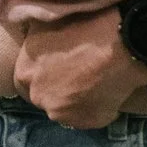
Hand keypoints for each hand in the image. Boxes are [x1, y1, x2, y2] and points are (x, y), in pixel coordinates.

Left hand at [14, 11, 146, 127]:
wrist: (121, 42)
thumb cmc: (82, 25)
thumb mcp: (45, 24)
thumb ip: (34, 40)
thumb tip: (32, 40)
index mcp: (24, 73)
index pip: (26, 79)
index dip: (42, 72)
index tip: (57, 65)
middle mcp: (39, 97)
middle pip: (46, 95)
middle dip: (59, 87)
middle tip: (79, 72)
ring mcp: (64, 114)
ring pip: (68, 108)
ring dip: (78, 99)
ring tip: (96, 82)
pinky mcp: (89, 122)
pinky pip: (91, 116)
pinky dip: (98, 107)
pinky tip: (108, 90)